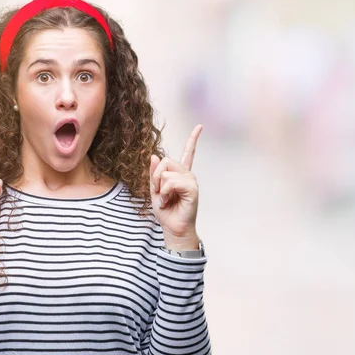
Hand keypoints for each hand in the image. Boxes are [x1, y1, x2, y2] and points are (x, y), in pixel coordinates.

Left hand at [150, 124, 202, 250]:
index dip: (193, 140)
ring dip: (159, 188)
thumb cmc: (166, 211)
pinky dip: (164, 192)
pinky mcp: (192, 189)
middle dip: (155, 177)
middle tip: (158, 192)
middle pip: (165, 161)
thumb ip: (154, 173)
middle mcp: (187, 175)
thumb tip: (154, 155)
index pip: (187, 153)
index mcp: (180, 174)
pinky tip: (168, 200)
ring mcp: (191, 181)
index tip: (200, 126)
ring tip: (164, 199)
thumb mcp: (154, 190)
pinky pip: (171, 182)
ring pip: (166, 172)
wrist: (173, 228)